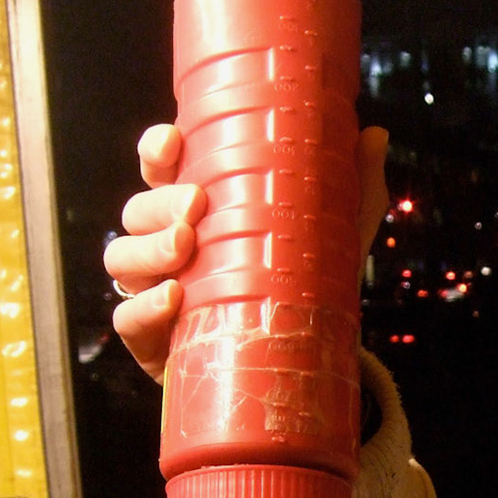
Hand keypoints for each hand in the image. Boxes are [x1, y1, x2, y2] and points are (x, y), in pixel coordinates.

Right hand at [104, 123, 391, 382]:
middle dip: (159, 203)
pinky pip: (126, 320)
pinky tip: (172, 299)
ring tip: (183, 247)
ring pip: (121, 258)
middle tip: (195, 206)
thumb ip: (354, 188)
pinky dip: (142, 308)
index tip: (174, 141)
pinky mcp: (153, 341)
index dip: (156, 151)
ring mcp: (155, 291)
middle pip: (137, 211)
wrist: (306, 364)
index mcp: (200, 210)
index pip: (161, 170)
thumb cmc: (307, 286)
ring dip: (147, 247)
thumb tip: (375, 134)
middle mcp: (169, 245)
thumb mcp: (335, 236)